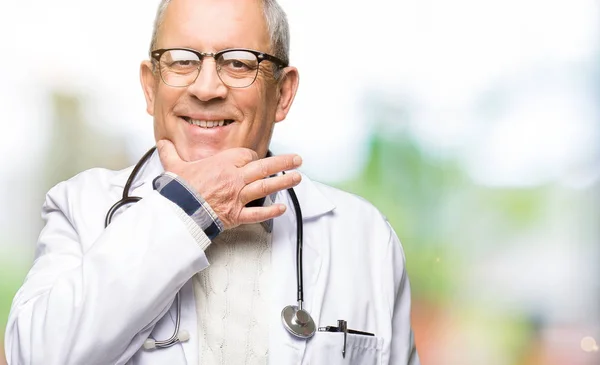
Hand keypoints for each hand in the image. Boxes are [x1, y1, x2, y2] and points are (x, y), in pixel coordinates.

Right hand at [157, 140, 301, 229]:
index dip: (251, 157)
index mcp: (223, 163)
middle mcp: (234, 178)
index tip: (253, 160)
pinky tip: (282, 208)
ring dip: (284, 182)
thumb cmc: (178, 190)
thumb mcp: (174, 166)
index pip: (246, 156)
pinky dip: (271, 211)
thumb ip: (171, 153)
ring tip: (297, 177)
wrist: (178, 211)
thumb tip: (163, 143)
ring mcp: (238, 196)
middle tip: (297, 160)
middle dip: (283, 163)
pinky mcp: (237, 214)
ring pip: (265, 186)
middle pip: (264, 167)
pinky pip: (258, 213)